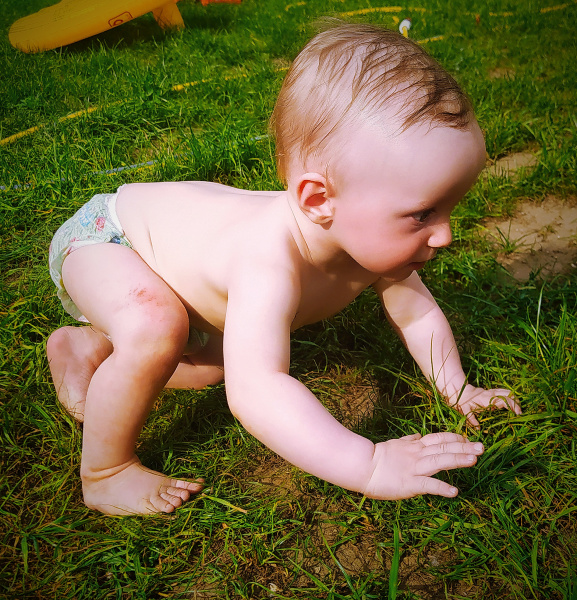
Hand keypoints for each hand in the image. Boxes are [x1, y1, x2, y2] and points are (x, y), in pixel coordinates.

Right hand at [363, 432, 483, 499]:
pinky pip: (428, 485)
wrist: (361, 465)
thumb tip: (417, 435)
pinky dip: (442, 487)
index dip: (454, 437)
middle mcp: (417, 454)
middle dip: (464, 446)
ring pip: (440, 462)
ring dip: (458, 460)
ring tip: (475, 460)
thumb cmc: (377, 456)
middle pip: (444, 448)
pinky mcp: (409, 483)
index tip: (468, 437)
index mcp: (414, 446)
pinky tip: (454, 491)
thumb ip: (408, 440)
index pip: (438, 438)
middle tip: (483, 446)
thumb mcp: (395, 443)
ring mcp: (414, 468)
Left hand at [447, 385, 520, 428]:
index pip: (504, 400)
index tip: (518, 413)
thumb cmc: (462, 402)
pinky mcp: (493, 391)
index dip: (512, 405)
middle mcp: (491, 394)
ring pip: (508, 391)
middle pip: (509, 394)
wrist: (459, 391)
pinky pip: (504, 392)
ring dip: (515, 399)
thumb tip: (478, 429)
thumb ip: (471, 420)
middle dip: (517, 402)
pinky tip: (513, 405)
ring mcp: (493, 391)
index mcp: (487, 399)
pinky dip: (510, 397)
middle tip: (520, 413)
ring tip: (518, 409)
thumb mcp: (465, 411)